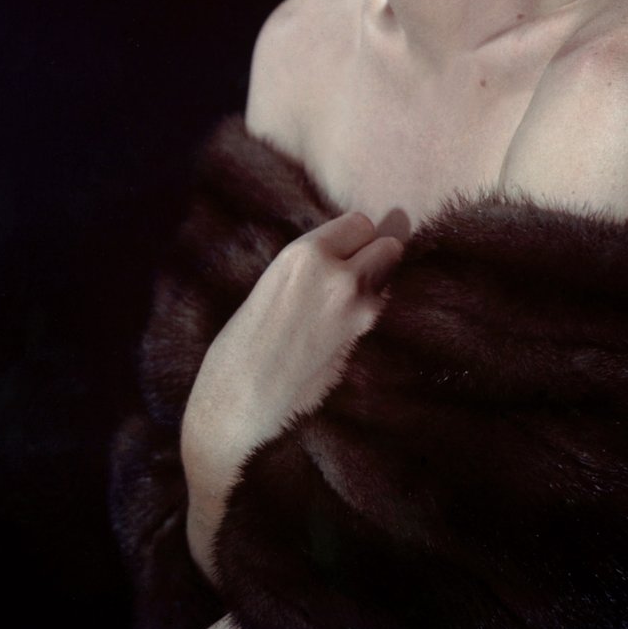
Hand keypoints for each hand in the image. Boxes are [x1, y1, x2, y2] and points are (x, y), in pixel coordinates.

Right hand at [181, 212, 401, 578]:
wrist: (239, 406)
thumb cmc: (238, 345)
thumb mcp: (270, 285)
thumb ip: (309, 267)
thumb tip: (341, 256)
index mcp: (305, 254)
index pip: (359, 223)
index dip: (351, 238)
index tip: (339, 251)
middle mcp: (339, 276)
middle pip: (388, 246)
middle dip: (373, 256)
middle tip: (348, 275)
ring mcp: (358, 313)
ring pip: (389, 279)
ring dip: (375, 284)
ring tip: (341, 304)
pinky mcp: (364, 345)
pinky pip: (379, 312)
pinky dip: (368, 313)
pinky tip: (340, 329)